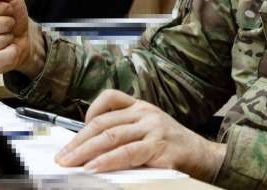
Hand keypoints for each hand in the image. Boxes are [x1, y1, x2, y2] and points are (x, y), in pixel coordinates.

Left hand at [55, 90, 226, 181]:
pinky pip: (128, 154)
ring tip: (71, 163)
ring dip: (86, 152)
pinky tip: (95, 168)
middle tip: (62, 157)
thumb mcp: (149, 130)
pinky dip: (108, 161)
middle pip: (104, 122)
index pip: (110, 98)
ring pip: (112, 136)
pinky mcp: (160, 148)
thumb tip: (89, 148)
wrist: (204, 156)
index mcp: (142, 106)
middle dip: (78, 141)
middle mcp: (147, 113)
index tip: (76, 133)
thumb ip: (126, 132)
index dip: (90, 112)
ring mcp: (154, 129)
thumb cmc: (173, 147)